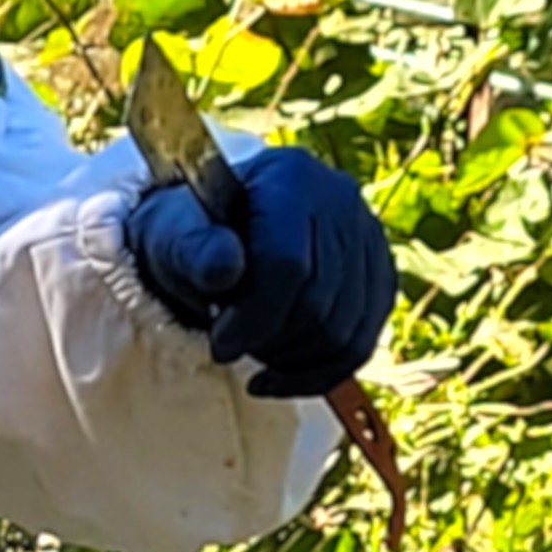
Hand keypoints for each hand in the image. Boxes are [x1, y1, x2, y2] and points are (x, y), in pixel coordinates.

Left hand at [124, 147, 394, 399]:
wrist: (216, 231)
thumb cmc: (190, 233)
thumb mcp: (172, 234)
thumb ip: (192, 249)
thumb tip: (224, 270)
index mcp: (291, 177)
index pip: (287, 264)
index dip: (253, 316)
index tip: (220, 345)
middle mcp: (343, 200)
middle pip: (320, 304)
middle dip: (268, 340)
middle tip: (230, 343)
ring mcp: (369, 239)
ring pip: (344, 334)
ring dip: (291, 359)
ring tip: (251, 347)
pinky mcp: (379, 278)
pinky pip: (360, 345)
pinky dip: (318, 373)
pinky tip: (278, 374)